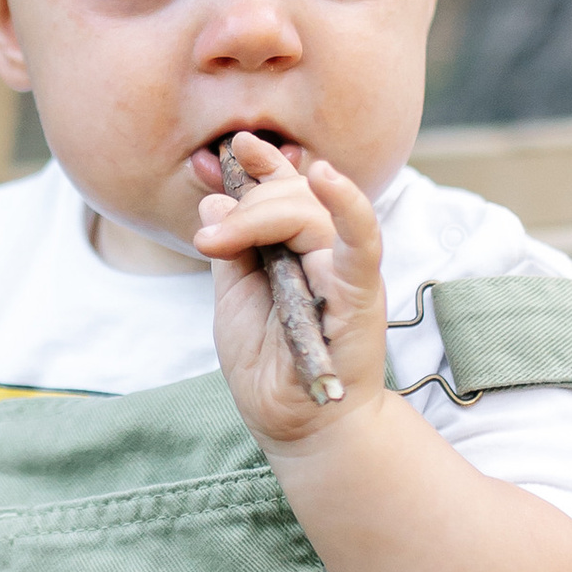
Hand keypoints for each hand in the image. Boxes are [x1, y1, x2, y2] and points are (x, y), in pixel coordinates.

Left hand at [192, 135, 390, 447]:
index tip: (238, 147)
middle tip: (209, 238)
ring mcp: (345, 271)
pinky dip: (349, 208)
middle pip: (293, 197)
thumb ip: (230, 249)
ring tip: (221, 240)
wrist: (293, 425)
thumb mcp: (233, 298)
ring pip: (312, 213)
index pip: (286, 190)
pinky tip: (328, 179)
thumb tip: (215, 200)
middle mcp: (326, 253)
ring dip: (262, 212)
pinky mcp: (359, 295)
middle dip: (247, 202)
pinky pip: (361, 243)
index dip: (265, 165)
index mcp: (298, 250)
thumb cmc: (268, 365)